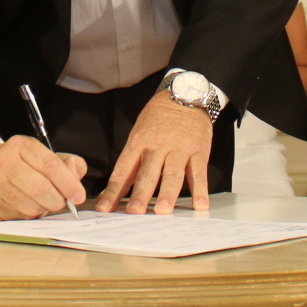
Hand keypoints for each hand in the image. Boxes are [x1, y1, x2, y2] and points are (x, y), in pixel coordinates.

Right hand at [0, 136, 86, 219]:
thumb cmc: (17, 163)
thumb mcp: (40, 154)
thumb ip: (65, 163)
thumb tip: (76, 177)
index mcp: (19, 146)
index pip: (50, 165)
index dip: (68, 183)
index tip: (78, 195)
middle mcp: (3, 163)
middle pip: (40, 188)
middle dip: (58, 200)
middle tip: (62, 202)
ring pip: (30, 206)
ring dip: (44, 209)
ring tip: (43, 202)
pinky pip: (19, 217)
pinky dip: (30, 214)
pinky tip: (27, 205)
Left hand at [97, 92, 212, 214]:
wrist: (185, 94)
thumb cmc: (158, 118)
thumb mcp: (139, 132)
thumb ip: (132, 160)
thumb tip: (119, 188)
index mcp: (138, 142)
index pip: (123, 170)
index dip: (114, 190)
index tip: (106, 208)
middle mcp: (157, 146)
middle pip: (147, 173)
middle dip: (140, 194)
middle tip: (134, 212)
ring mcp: (179, 148)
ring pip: (172, 174)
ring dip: (168, 193)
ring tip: (163, 211)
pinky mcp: (198, 150)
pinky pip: (198, 173)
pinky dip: (200, 190)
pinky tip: (200, 205)